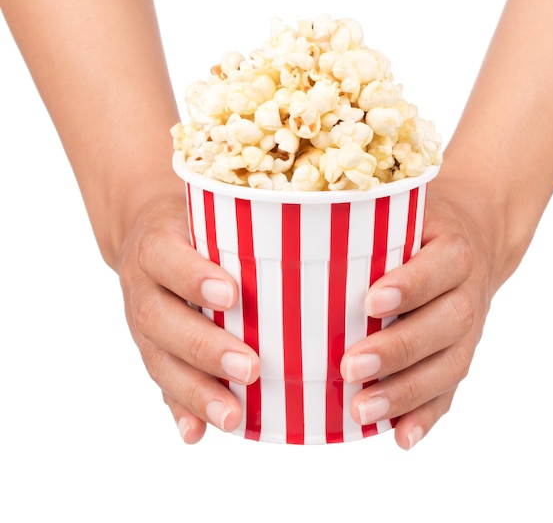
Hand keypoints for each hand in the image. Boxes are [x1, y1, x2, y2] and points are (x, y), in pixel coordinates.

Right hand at [116, 193, 259, 442]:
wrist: (147, 235)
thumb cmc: (196, 224)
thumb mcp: (209, 210)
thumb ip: (244, 221)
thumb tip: (319, 228)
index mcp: (157, 244)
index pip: (166, 257)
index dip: (192, 277)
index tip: (232, 296)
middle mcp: (142, 285)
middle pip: (159, 320)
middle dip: (204, 348)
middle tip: (250, 368)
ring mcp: (141, 322)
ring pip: (158, 359)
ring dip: (194, 391)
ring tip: (232, 416)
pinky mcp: (150, 349)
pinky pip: (159, 382)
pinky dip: (177, 409)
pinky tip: (195, 433)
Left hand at [341, 180, 494, 449]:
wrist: (475, 239)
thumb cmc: (420, 226)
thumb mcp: (404, 208)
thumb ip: (366, 219)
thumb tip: (286, 229)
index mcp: (454, 248)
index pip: (440, 266)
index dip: (411, 286)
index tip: (370, 302)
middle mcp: (468, 291)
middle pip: (446, 324)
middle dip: (399, 349)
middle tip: (349, 367)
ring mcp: (470, 330)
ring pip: (449, 365)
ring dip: (407, 392)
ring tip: (362, 410)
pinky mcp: (460, 354)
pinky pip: (451, 391)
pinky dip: (427, 416)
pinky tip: (400, 437)